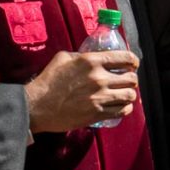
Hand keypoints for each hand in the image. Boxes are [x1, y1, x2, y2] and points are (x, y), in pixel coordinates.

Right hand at [25, 50, 139, 132]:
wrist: (36, 106)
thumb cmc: (47, 81)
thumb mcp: (63, 58)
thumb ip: (82, 55)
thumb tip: (93, 55)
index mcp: (92, 61)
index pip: (125, 58)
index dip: (133, 61)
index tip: (132, 64)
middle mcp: (99, 78)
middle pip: (131, 78)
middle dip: (131, 79)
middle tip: (126, 81)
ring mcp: (100, 97)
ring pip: (130, 95)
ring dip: (129, 94)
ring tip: (123, 94)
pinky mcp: (97, 113)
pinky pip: (122, 111)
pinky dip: (124, 108)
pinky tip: (120, 106)